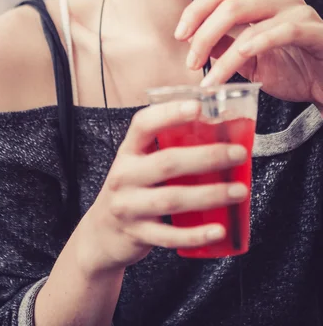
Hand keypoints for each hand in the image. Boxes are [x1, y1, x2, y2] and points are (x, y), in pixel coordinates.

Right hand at [78, 101, 247, 273]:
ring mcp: (128, 206)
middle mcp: (124, 175)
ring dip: (209, 195)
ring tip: (239, 191)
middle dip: (207, 156)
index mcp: (128, 151)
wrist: (101, 234)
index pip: (143, 124)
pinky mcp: (137, 234)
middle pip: (167, 162)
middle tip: (238, 154)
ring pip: (172, 199)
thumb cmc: (131, 190)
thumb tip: (217, 134)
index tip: (198, 106)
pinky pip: (169, 236)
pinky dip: (196, 234)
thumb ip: (166, 150)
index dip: (169, 113)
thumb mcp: (139, 164)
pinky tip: (219, 231)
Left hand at [175, 0, 322, 104]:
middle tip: (191, 62)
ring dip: (222, 51)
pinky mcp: (315, 30)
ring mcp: (298, 13)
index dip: (195, 11)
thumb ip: (225, 48)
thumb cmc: (295, 73)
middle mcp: (279, 1)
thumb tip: (194, 42)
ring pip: (248, 19)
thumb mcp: (251, 62)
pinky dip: (256, 44)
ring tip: (210, 78)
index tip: (179, 36)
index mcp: (262, 3)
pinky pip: (282, 31)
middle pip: (228, 3)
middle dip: (202, 33)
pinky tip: (239, 59)